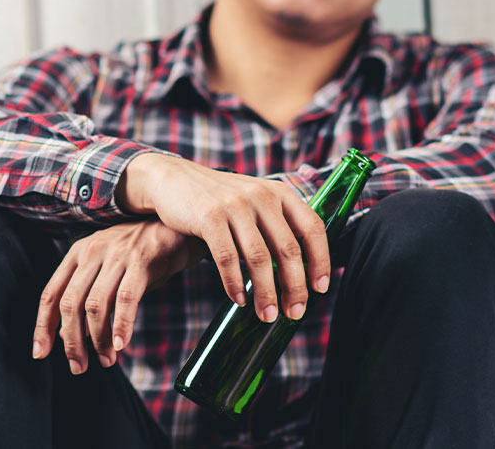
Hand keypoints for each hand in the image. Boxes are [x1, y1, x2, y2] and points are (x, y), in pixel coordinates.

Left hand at [32, 220, 206, 374]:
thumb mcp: (109, 268)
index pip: (51, 294)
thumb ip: (90, 296)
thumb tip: (73, 337)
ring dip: (98, 340)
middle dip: (72, 341)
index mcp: (78, 253)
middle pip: (70, 304)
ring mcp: (117, 255)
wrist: (178, 229)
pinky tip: (121, 344)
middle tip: (79, 366)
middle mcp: (92, 251)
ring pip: (95, 305)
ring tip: (106, 359)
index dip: (43, 327)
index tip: (41, 353)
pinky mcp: (141, 261)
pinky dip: (121, 326)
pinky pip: (125, 299)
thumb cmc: (142, 254)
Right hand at [115, 154, 330, 322]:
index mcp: (279, 193)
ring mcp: (235, 205)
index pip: (312, 228)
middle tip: (295, 313)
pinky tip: (239, 299)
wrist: (174, 179)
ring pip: (259, 258)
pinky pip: (227, 258)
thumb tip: (299, 270)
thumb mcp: (254, 201)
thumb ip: (276, 224)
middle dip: (295, 287)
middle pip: (288, 249)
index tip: (320, 288)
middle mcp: (261, 196)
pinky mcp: (209, 217)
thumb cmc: (219, 199)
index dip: (321, 260)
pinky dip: (234, 283)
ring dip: (266, 292)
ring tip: (267, 315)